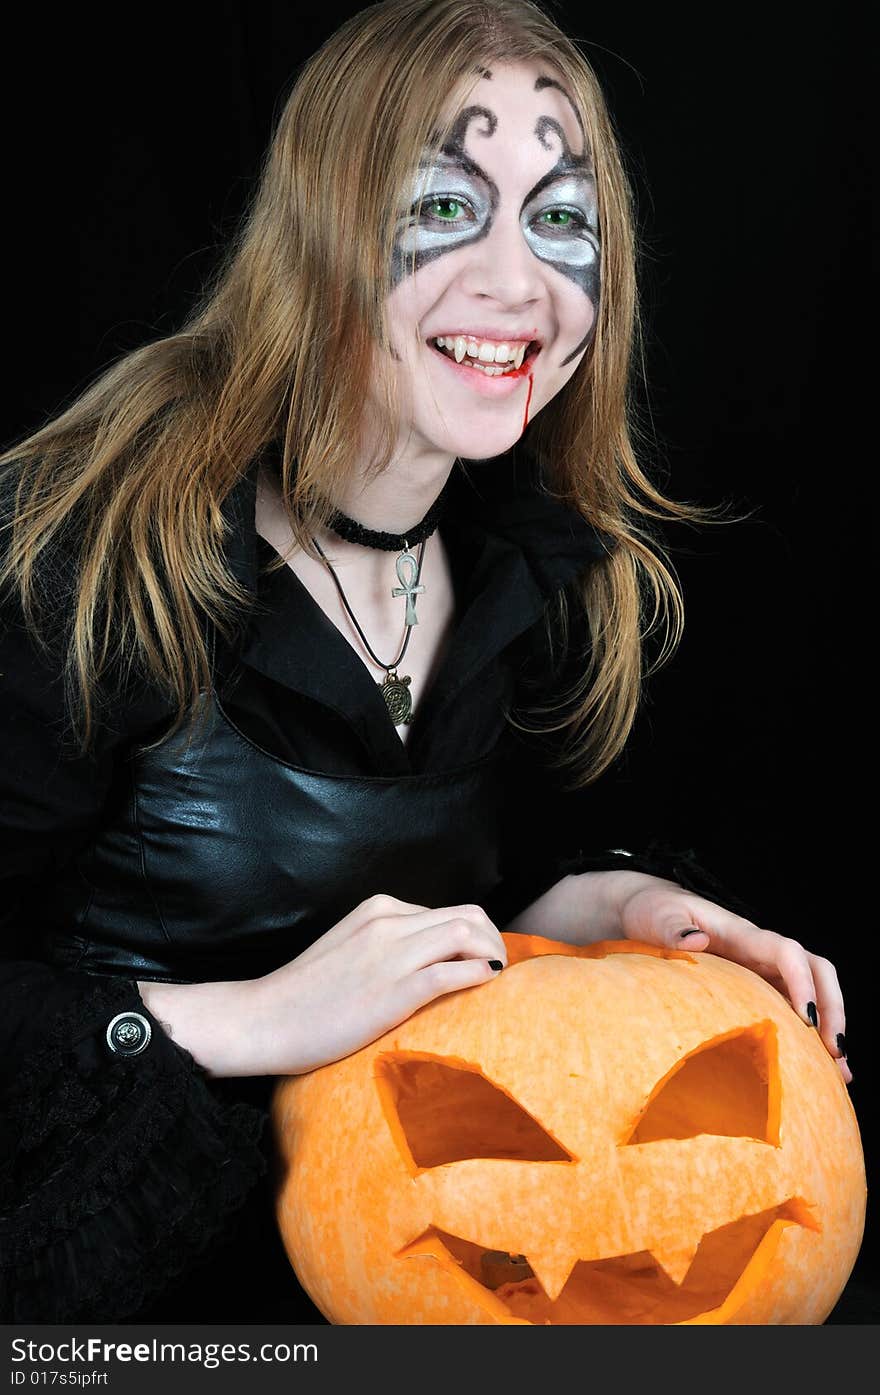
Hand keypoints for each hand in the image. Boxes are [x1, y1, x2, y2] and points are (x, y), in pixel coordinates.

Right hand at [248, 893, 506, 1075]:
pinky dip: (478, 974)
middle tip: (498, 969)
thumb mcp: (348, 949)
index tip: (482, 959)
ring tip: (497, 980)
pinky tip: (487, 986)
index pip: (447, 910)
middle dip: (493, 940)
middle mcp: (388, 922)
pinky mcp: (392, 990)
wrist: (263, 1019)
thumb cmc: (303, 996)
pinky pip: (451, 971)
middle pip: (467, 916)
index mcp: (378, 910)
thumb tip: (425, 959)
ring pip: (466, 934)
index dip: (476, 935)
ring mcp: (390, 954)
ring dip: (492, 955)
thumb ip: (384, 943)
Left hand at [611, 873, 850, 1083]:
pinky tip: (820, 1070)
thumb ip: (672, 929)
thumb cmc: (652, 912)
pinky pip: (792, 1008)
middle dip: (832, 1008)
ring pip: (813, 992)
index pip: (787, 951)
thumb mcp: (655, 917)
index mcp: (740, 934)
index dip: (802, 981)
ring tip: (840, 1072)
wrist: (647, 912)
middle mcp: (759, 952)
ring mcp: (760, 969)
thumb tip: (696, 942)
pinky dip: (810, 1037)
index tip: (805, 1017)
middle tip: (834, 1052)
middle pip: (817, 971)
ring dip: (830, 1027)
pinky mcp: (755, 987)